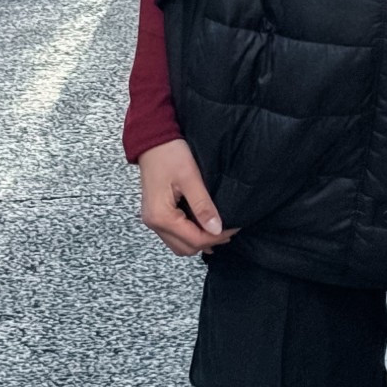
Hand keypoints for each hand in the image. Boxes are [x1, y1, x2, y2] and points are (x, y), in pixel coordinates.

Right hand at [138, 139, 236, 256]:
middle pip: (185, 247)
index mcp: (161, 216)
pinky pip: (174, 234)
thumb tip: (217, 229)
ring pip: (178, 244)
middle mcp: (154, 223)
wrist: (152, 138)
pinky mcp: (156, 213)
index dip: (216, 237)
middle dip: (208, 241)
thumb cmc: (169, 153)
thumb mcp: (190, 177)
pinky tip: (202, 224)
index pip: (193, 239)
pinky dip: (189, 234)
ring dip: (198, 240)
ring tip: (218, 229)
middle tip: (228, 230)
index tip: (233, 228)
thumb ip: (202, 205)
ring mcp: (153, 219)